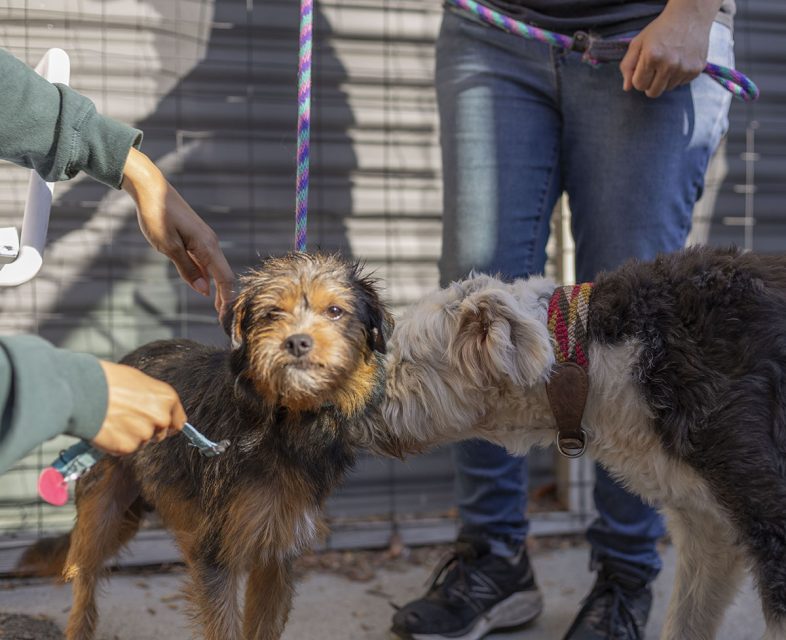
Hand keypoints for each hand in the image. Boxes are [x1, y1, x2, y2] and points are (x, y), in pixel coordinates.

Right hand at [90, 361, 186, 454]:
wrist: (84, 391)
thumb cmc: (109, 381)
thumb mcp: (140, 382)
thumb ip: (154, 399)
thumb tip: (159, 409)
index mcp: (167, 399)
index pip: (178, 422)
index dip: (168, 424)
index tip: (161, 425)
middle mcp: (161, 418)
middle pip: (160, 434)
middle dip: (148, 430)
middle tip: (128, 419)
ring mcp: (145, 434)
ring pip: (142, 441)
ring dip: (130, 436)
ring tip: (113, 419)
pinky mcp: (128, 447)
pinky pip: (126, 449)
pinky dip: (117, 443)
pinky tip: (107, 428)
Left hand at [121, 147, 234, 318]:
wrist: (150, 187)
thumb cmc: (156, 214)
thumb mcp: (167, 246)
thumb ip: (187, 269)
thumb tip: (203, 291)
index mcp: (207, 246)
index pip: (225, 279)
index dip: (228, 300)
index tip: (226, 319)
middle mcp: (210, 243)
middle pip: (224, 276)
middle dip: (226, 298)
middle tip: (223, 320)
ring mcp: (204, 240)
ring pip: (215, 269)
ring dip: (217, 289)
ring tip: (217, 310)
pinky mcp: (196, 238)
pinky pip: (206, 261)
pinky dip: (208, 277)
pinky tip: (204, 288)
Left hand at [620, 0, 717, 97]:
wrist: (690, 16)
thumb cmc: (661, 29)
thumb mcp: (638, 42)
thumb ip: (628, 65)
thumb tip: (627, 88)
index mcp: (652, 57)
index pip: (639, 85)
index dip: (638, 78)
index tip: (643, 69)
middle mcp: (669, 64)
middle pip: (653, 92)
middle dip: (650, 83)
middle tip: (654, 69)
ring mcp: (684, 68)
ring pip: (667, 89)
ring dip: (664, 80)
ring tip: (668, 62)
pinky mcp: (696, 70)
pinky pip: (681, 84)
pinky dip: (677, 76)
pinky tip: (679, 61)